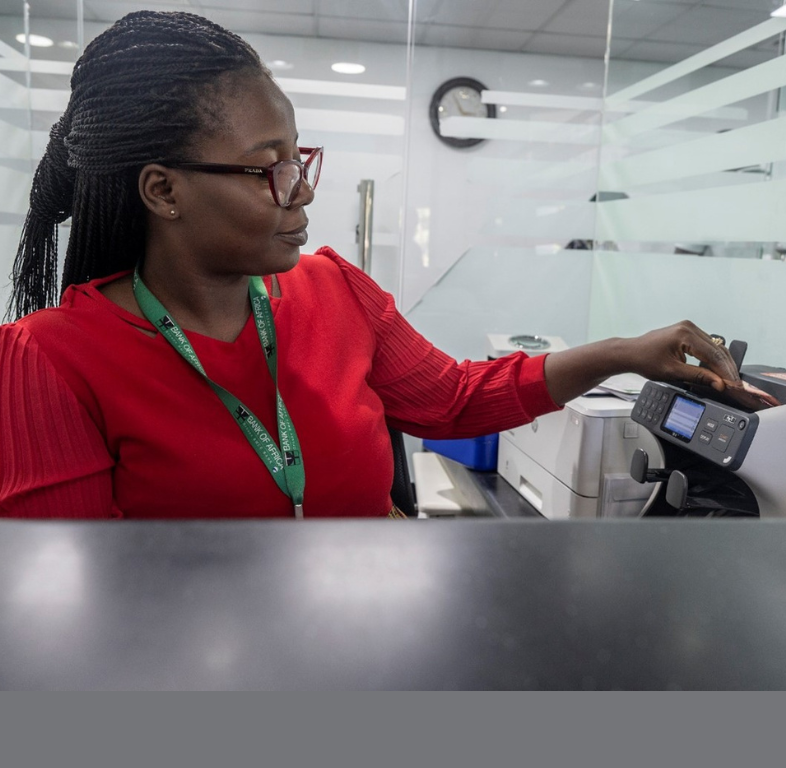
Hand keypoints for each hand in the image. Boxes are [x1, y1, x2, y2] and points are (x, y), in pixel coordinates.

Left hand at [624, 321, 778, 409]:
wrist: (630, 352)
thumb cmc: (645, 360)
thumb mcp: (672, 372)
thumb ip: (698, 376)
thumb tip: (718, 383)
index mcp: (685, 334)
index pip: (713, 355)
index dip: (724, 372)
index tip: (732, 384)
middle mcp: (689, 327)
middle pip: (717, 349)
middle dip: (726, 367)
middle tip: (734, 384)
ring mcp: (688, 327)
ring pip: (714, 346)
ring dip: (721, 363)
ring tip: (727, 378)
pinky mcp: (687, 331)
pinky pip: (706, 344)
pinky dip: (712, 357)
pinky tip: (716, 369)